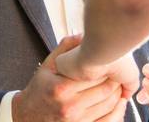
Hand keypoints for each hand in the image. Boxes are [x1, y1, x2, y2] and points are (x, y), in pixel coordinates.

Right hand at [12, 34, 127, 121]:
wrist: (29, 115)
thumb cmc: (40, 89)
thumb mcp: (47, 65)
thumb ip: (65, 48)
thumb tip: (83, 34)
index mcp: (62, 88)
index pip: (95, 75)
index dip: (108, 66)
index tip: (111, 61)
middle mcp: (70, 106)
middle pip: (106, 91)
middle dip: (116, 80)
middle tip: (118, 72)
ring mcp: (77, 121)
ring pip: (110, 106)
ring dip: (119, 94)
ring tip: (119, 84)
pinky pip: (108, 121)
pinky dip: (118, 111)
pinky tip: (119, 102)